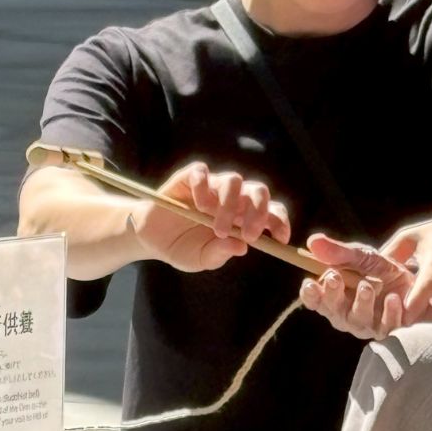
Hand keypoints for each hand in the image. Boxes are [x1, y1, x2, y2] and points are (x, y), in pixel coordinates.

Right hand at [134, 162, 290, 272]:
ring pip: (233, 180)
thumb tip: (242, 247)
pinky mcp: (190, 178)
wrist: (151, 239)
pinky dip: (203, 186)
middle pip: (259, 191)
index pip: (271, 212)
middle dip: (259, 212)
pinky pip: (202, 172)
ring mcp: (212, 186)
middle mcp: (232, 198)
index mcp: (243, 218)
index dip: (279, 222)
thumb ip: (220, 253)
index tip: (280, 239)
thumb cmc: (182, 248)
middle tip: (249, 234)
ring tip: (215, 227)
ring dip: (229, 205)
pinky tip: (197, 205)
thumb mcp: (202, 258)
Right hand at [299, 235, 413, 339]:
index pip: (316, 300)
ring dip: (361, 302)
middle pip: (333, 311)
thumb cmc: (383, 272)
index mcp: (336, 297)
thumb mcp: (364, 257)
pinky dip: (389, 313)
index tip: (309, 282)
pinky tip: (393, 298)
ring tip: (367, 286)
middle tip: (334, 277)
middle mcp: (347, 315)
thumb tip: (312, 241)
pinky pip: (387, 326)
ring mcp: (368, 325)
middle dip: (332, 294)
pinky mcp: (390, 330)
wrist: (418, 282)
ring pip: (358, 320)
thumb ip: (340, 252)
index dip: (310, 294)